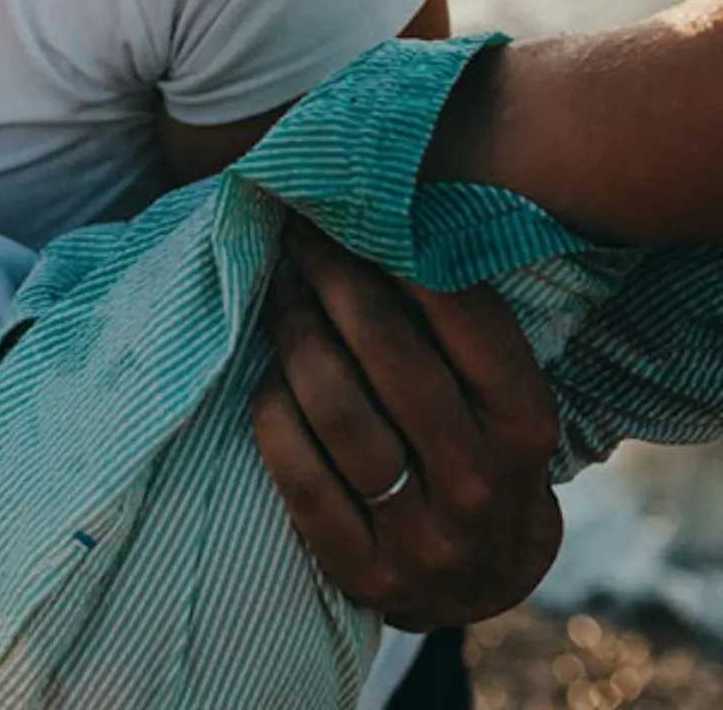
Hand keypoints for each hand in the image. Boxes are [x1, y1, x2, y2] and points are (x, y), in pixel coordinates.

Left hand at [251, 218, 561, 630]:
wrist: (478, 584)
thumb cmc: (477, 451)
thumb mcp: (499, 398)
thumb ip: (458, 327)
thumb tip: (385, 215)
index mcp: (524, 426)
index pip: (464, 317)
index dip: (399, 252)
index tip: (350, 209)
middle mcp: (480, 482)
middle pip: (389, 352)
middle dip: (333, 277)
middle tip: (297, 235)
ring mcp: (421, 536)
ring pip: (337, 410)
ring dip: (296, 334)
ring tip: (278, 293)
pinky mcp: (361, 569)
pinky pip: (296, 470)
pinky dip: (274, 410)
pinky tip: (267, 375)